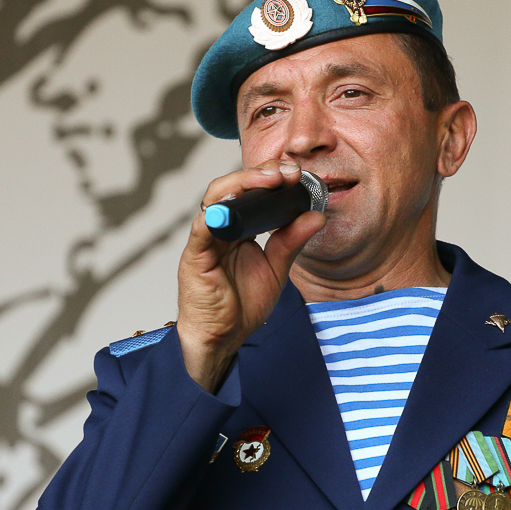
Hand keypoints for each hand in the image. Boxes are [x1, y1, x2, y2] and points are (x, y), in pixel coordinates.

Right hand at [177, 160, 324, 390]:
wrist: (223, 338)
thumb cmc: (241, 305)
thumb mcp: (276, 269)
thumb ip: (292, 241)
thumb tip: (316, 216)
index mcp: (239, 228)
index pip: (251, 192)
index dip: (271, 178)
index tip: (296, 174)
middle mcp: (221, 228)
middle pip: (233, 187)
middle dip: (259, 174)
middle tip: (286, 172)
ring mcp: (206, 240)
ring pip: (216, 199)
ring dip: (241, 184)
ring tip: (269, 180)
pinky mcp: (195, 256)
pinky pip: (202, 229)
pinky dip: (216, 215)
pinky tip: (234, 207)